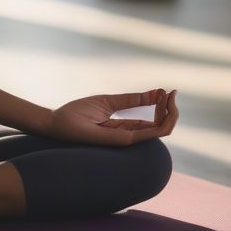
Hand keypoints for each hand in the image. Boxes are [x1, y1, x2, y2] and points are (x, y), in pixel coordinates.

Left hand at [47, 87, 178, 145]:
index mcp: (125, 127)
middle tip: (173, 94)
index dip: (164, 107)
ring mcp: (124, 138)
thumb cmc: (77, 114)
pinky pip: (143, 134)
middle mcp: (128, 135)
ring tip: (169, 97)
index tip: (168, 91)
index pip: (154, 122)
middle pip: (161, 128)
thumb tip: (156, 93)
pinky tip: (162, 107)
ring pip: (157, 132)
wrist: (57, 123)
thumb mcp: (108, 102)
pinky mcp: (118, 139)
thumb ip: (132, 100)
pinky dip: (156, 122)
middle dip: (171, 111)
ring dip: (168, 115)